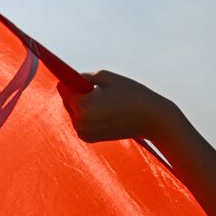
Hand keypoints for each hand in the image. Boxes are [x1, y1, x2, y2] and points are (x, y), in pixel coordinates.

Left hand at [59, 70, 180, 143]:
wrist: (151, 120)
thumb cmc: (131, 94)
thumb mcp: (107, 77)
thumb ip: (84, 77)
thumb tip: (69, 79)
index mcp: (84, 105)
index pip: (64, 87)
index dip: (73, 80)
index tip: (82, 79)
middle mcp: (80, 122)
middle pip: (66, 99)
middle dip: (77, 93)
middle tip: (100, 91)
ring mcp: (83, 132)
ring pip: (73, 110)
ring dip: (83, 104)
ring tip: (106, 102)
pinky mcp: (88, 138)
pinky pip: (80, 120)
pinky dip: (87, 114)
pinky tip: (105, 112)